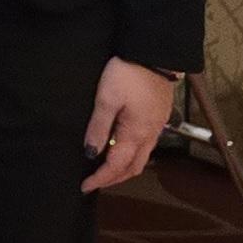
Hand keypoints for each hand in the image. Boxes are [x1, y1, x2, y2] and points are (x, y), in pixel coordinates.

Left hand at [82, 55, 176, 192]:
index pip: (117, 166)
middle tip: (94, 182)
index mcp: (136, 133)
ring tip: (105, 171)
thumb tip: (90, 153)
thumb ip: (98, 128)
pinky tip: (121, 150)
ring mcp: (156, 127)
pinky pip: (146, 146)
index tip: (84, 186)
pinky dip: (132, 155)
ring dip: (124, 169)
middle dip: (114, 179)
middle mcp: (150, 135)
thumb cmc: (127, 75)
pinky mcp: (157, 118)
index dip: (100, 178)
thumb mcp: (106, 100)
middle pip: (133, 167)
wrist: (154, 55)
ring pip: (142, 158)